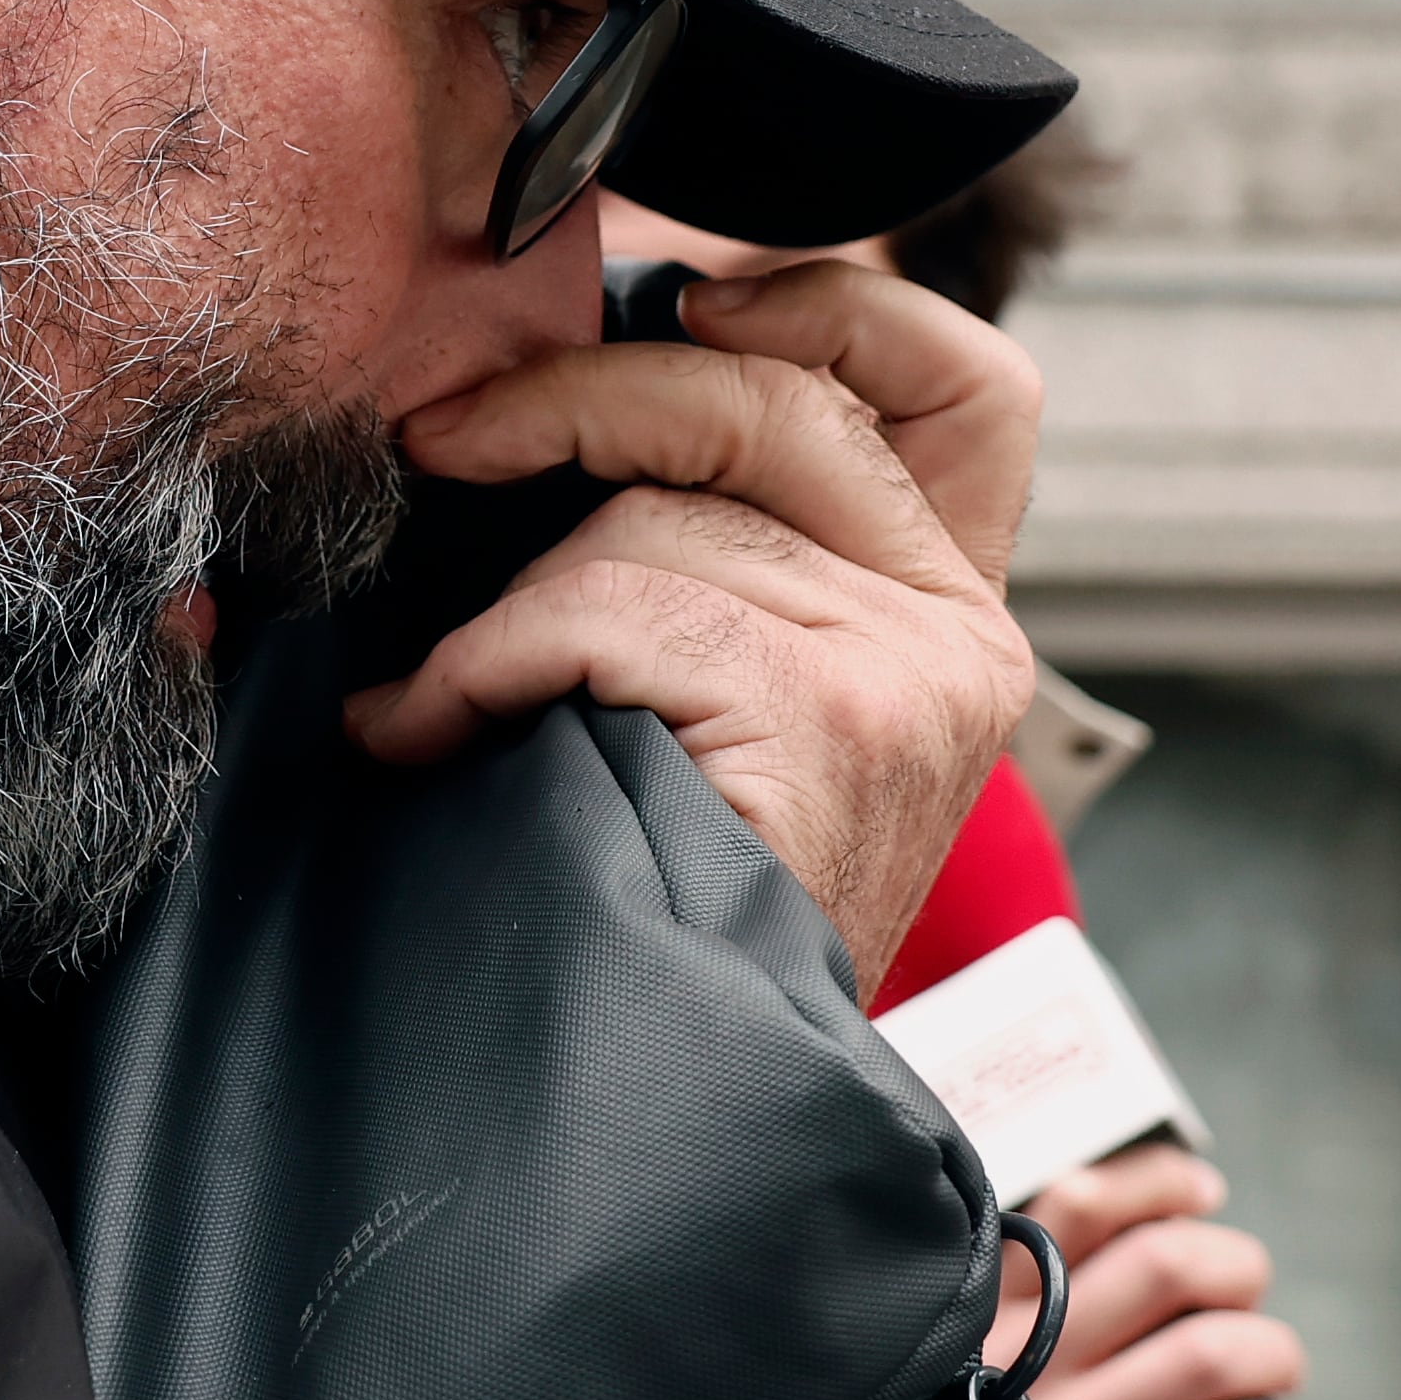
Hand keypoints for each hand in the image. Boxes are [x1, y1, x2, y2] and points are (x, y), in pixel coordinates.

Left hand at [342, 259, 1040, 985]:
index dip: (836, 302)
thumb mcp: (727, 705)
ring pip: (659, 516)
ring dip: (505, 602)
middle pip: (773, 396)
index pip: (968, 382)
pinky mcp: (834, 719)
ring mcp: (908, 672)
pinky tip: (432, 731)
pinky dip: (488, 661)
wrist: (699, 1103)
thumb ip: (712, 559)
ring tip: (438, 696)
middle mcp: (955, 630)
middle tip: (445, 440)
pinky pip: (612, 610)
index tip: (692, 296)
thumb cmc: (673, 901)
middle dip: (577, 395)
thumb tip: (550, 404)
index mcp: (945, 608)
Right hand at [988, 1145, 1354, 1399]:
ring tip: (1270, 1368)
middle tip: (1244, 1295)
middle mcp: (1024, 1365)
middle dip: (1236, 1266)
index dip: (1158, 1183)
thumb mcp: (979, 1357)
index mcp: (990, 1310)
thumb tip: (1169, 1219)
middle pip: (1163, 1264)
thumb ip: (1046, 1294)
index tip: (1202, 1192)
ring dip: (1271, 1352)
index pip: (1078, 1206)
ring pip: (1206, 1357)